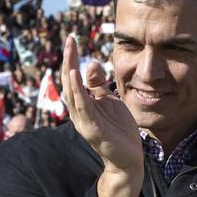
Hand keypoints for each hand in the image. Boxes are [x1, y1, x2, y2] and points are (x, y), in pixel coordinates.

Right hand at [62, 36, 142, 177]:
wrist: (128, 157)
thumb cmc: (118, 129)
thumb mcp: (109, 101)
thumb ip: (98, 84)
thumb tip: (90, 63)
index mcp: (83, 103)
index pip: (73, 77)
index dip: (72, 58)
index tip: (72, 39)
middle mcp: (78, 111)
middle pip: (69, 82)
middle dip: (69, 60)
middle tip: (70, 40)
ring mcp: (83, 120)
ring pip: (72, 93)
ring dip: (71, 72)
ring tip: (70, 53)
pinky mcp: (91, 128)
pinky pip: (82, 106)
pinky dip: (78, 91)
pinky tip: (76, 75)